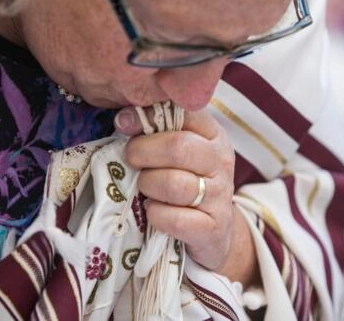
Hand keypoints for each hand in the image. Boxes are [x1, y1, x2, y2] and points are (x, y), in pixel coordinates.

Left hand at [114, 106, 254, 281]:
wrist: (211, 230)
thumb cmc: (185, 181)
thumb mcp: (177, 151)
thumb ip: (157, 131)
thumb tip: (123, 118)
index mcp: (213, 135)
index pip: (186, 113)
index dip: (149, 115)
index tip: (123, 122)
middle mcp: (221, 162)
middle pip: (178, 148)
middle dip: (142, 152)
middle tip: (130, 159)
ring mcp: (220, 196)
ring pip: (173, 184)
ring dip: (148, 185)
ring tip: (144, 188)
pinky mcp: (212, 228)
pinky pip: (174, 218)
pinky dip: (155, 214)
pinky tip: (153, 210)